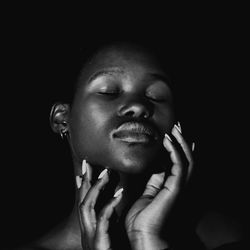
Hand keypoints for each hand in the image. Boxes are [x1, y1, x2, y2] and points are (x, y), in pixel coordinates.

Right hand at [77, 162, 122, 249]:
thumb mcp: (110, 233)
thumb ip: (111, 217)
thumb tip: (115, 199)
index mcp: (90, 226)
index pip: (84, 200)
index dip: (84, 183)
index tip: (85, 168)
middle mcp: (87, 229)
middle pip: (82, 199)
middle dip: (84, 181)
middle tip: (88, 163)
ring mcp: (90, 236)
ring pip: (86, 206)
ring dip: (96, 188)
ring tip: (106, 173)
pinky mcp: (98, 243)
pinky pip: (102, 220)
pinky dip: (110, 205)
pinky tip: (120, 194)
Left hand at [125, 124, 193, 249]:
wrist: (142, 237)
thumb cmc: (143, 219)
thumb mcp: (149, 193)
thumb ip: (154, 180)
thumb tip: (155, 166)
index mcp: (173, 186)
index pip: (179, 162)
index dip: (178, 147)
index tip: (172, 134)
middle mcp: (180, 185)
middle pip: (187, 158)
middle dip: (183, 141)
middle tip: (177, 126)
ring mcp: (180, 186)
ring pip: (187, 159)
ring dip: (181, 142)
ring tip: (174, 128)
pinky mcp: (176, 188)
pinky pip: (178, 164)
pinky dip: (174, 150)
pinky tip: (167, 140)